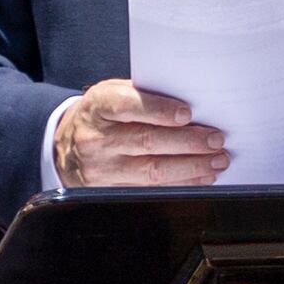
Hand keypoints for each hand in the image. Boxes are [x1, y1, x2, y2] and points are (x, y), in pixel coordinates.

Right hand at [56, 79, 229, 185]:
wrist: (67, 145)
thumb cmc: (102, 115)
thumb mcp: (113, 94)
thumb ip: (144, 95)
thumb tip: (193, 104)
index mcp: (98, 106)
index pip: (128, 106)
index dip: (159, 110)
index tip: (187, 114)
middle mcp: (97, 138)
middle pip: (147, 141)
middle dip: (188, 142)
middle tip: (216, 140)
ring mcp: (102, 168)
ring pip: (152, 171)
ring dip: (191, 168)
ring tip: (217, 161)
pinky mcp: (111, 190)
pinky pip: (152, 189)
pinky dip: (181, 184)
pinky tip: (201, 177)